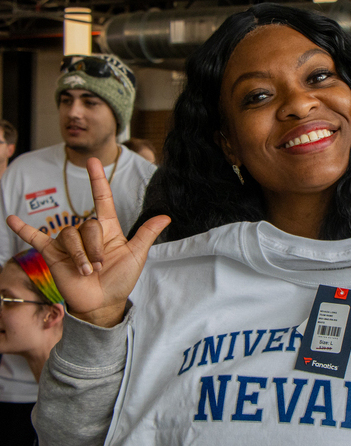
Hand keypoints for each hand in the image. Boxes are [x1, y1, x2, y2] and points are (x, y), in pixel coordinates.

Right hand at [6, 158, 170, 326]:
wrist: (102, 303)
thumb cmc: (120, 279)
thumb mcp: (136, 255)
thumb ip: (146, 234)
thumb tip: (166, 216)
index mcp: (108, 229)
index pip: (102, 199)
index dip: (97, 180)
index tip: (93, 161)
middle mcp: (87, 233)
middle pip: (87, 225)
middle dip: (95, 248)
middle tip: (100, 268)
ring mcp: (68, 243)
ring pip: (69, 235)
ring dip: (79, 255)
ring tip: (87, 272)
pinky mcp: (53, 254)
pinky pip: (36, 238)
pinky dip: (24, 229)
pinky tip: (11, 219)